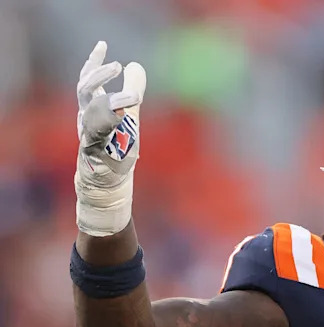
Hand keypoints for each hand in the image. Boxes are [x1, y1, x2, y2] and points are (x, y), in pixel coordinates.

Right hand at [75, 41, 146, 236]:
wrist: (108, 181)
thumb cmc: (116, 148)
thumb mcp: (128, 115)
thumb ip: (131, 90)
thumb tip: (136, 66)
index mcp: (93, 108)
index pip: (88, 79)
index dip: (94, 62)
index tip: (103, 45)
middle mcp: (87, 118)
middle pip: (84, 90)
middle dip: (99, 76)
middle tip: (117, 65)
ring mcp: (89, 136)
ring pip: (91, 113)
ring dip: (110, 101)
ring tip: (133, 97)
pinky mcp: (95, 153)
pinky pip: (98, 137)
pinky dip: (110, 127)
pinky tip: (123, 117)